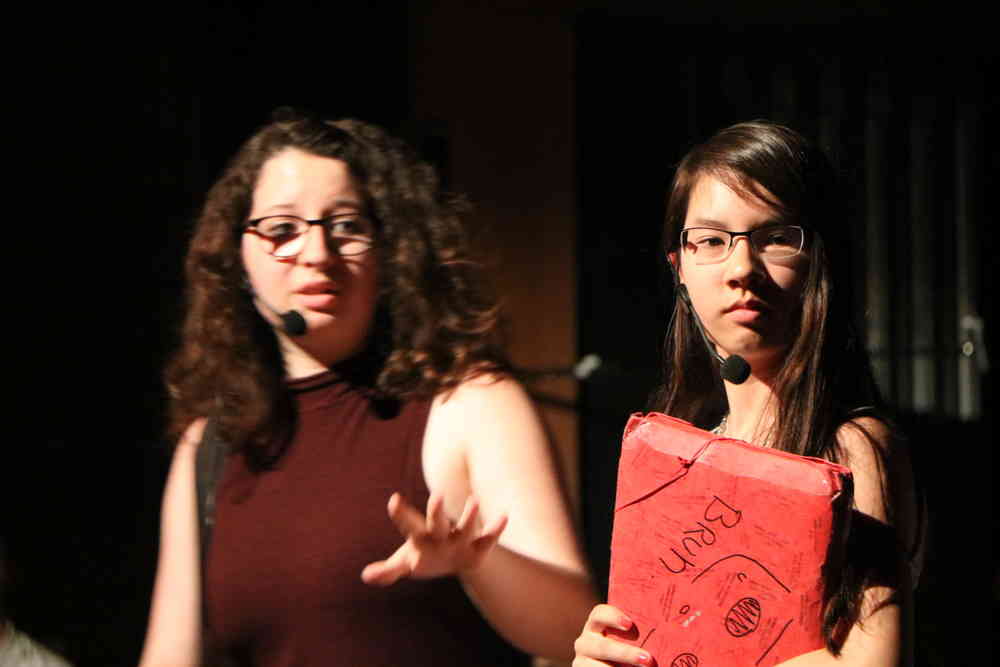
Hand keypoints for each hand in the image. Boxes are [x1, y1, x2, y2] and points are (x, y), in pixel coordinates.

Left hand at [361, 492, 506, 585]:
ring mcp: (460, 537)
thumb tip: (366, 575)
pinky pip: (488, 538)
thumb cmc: (422, 558)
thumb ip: (388, 571)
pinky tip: (504, 517)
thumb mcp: (404, 564)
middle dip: (437, 511)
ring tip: (474, 501)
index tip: (392, 500)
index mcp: (421, 537)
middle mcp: (441, 533)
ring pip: (465, 527)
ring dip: (470, 516)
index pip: (409, 524)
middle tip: (437, 496)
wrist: (452, 560)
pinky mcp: (478, 546)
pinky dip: (496, 529)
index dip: (400, 515)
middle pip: (437, 521)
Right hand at [573, 604, 653, 666]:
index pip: (599, 614)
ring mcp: (582, 661)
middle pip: (603, 646)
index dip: (613, 617)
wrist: (614, 664)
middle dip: (626, 654)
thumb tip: (668, 631)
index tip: (630, 624)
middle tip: (648, 659)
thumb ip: (639, 634)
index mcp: (596, 625)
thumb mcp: (629, 640)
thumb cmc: (627, 651)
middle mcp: (585, 642)